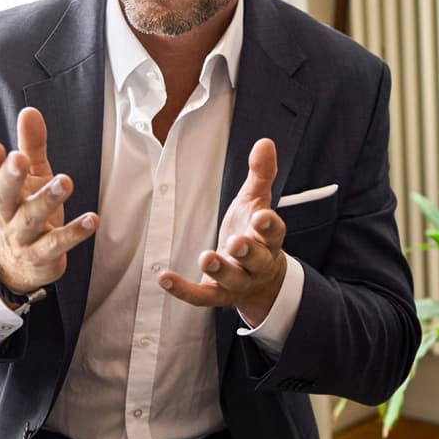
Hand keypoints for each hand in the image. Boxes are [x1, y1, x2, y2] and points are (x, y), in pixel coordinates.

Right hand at [0, 107, 98, 295]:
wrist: (21, 267)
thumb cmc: (28, 212)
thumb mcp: (31, 178)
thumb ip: (31, 146)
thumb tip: (29, 111)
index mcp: (4, 193)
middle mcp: (9, 215)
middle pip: (4, 196)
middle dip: (11, 177)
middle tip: (19, 159)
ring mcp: (24, 237)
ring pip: (31, 219)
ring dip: (47, 200)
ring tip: (65, 182)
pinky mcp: (43, 255)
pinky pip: (57, 244)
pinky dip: (75, 232)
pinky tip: (92, 219)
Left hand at [159, 138, 288, 323]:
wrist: (260, 281)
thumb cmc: (254, 234)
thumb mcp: (257, 202)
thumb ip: (261, 175)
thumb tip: (265, 142)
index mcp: (269, 240)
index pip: (274, 233)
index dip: (269, 226)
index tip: (261, 217)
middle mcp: (258, 264)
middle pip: (257, 260)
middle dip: (247, 251)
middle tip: (236, 242)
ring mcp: (238, 283)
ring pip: (232, 280)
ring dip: (220, 269)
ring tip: (206, 257)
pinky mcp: (217, 295)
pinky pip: (201, 296)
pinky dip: (183, 290)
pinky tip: (164, 278)